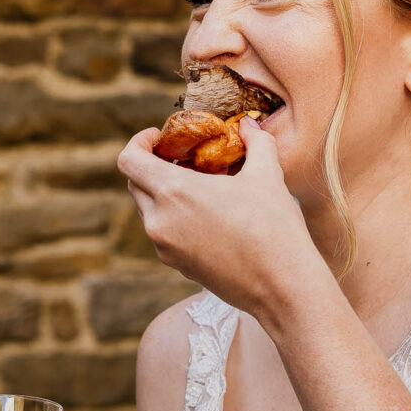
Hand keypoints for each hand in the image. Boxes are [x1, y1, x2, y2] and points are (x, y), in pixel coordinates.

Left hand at [118, 118, 321, 321]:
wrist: (281, 287)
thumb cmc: (274, 228)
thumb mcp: (267, 175)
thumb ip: (256, 141)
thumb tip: (248, 123)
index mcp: (174, 192)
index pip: (129, 160)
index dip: (139, 142)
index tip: (160, 137)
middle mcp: (159, 221)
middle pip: (135, 184)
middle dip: (152, 166)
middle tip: (182, 159)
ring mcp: (164, 248)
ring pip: (148, 211)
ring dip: (163, 194)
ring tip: (198, 188)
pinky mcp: (176, 266)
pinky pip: (163, 235)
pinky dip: (174, 219)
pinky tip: (206, 217)